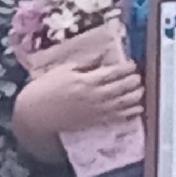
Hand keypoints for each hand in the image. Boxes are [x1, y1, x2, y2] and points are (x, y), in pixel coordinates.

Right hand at [19, 57, 143, 136]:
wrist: (35, 113)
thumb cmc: (46, 88)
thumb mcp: (63, 70)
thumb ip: (85, 63)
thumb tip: (103, 55)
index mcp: (87, 81)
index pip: (113, 72)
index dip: (126, 67)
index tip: (132, 64)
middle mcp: (95, 96)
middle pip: (123, 87)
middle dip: (134, 80)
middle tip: (137, 76)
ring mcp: (98, 110)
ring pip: (125, 102)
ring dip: (137, 95)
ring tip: (140, 89)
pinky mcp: (96, 121)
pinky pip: (119, 118)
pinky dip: (132, 112)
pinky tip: (138, 107)